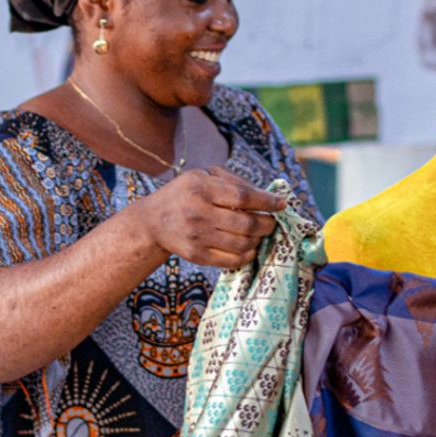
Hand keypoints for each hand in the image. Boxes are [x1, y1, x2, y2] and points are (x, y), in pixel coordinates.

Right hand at [136, 166, 286, 268]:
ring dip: (259, 240)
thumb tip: (265, 194)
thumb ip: (232, 180)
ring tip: (260, 233)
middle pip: (246, 224)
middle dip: (267, 224)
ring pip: (242, 244)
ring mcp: (198, 237)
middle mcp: (199, 213)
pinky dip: (248, 255)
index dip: (266, 202)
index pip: (243, 197)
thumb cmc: (185, 193)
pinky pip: (232, 261)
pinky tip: (250, 247)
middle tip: (272, 222)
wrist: (154, 221)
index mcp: (202, 189)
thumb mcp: (203, 175)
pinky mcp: (197, 256)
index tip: (281, 204)